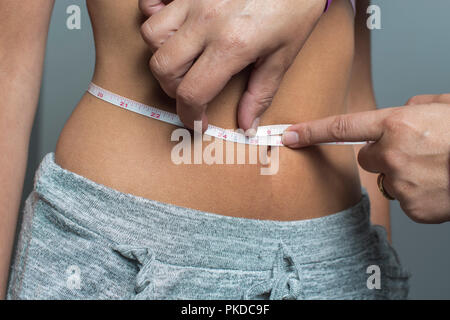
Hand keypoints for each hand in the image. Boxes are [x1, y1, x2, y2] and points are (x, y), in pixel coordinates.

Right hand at [139, 0, 326, 130]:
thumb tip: (247, 126)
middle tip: (193, 91)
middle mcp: (206, 21)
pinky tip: (174, 26)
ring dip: (162, 54)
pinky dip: (154, 15)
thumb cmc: (296, 5)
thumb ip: (261, 93)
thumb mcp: (284, 54)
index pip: (192, 92)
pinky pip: (150, 0)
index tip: (197, 120)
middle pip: (163, 67)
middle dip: (173, 89)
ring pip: (151, 34)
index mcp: (232, 45)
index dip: (189, 115)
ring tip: (183, 58)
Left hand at [282, 95, 449, 223]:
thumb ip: (413, 108)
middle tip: (412, 150)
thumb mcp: (442, 106)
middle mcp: (392, 154)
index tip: (288, 135)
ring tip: (432, 167)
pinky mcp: (413, 208)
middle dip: (382, 153)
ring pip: (387, 178)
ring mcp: (401, 184)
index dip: (311, 131)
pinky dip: (416, 192)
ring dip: (402, 173)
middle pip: (366, 157)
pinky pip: (403, 198)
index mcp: (396, 124)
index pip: (341, 128)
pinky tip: (437, 184)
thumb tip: (402, 112)